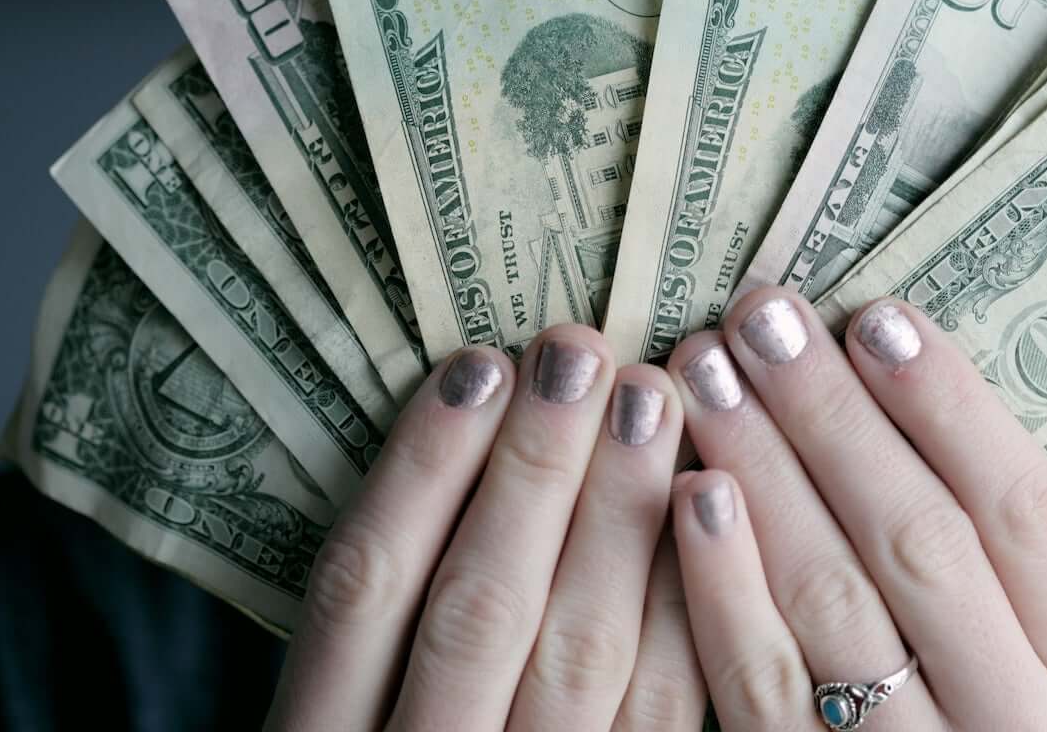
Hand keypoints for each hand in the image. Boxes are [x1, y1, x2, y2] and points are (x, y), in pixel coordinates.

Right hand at [266, 323, 705, 730]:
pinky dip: (681, 609)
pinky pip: (662, 714)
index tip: (478, 365)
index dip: (421, 470)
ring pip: (578, 656)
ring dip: (617, 519)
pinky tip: (702, 511)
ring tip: (651, 400)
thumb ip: (384, 605)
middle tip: (581, 351)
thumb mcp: (343, 708)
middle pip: (477, 608)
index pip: (363, 588)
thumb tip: (472, 413)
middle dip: (535, 469)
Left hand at [665, 286, 1046, 730]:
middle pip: (922, 541)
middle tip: (761, 318)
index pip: (1026, 510)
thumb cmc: (970, 726)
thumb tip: (882, 367)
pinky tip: (689, 494)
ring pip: (835, 602)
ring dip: (764, 471)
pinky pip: (760, 685)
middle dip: (833, 416)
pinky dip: (721, 582)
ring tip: (706, 373)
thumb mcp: (1020, 660)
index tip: (874, 312)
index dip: (949, 403)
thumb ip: (980, 562)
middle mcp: (1019, 726)